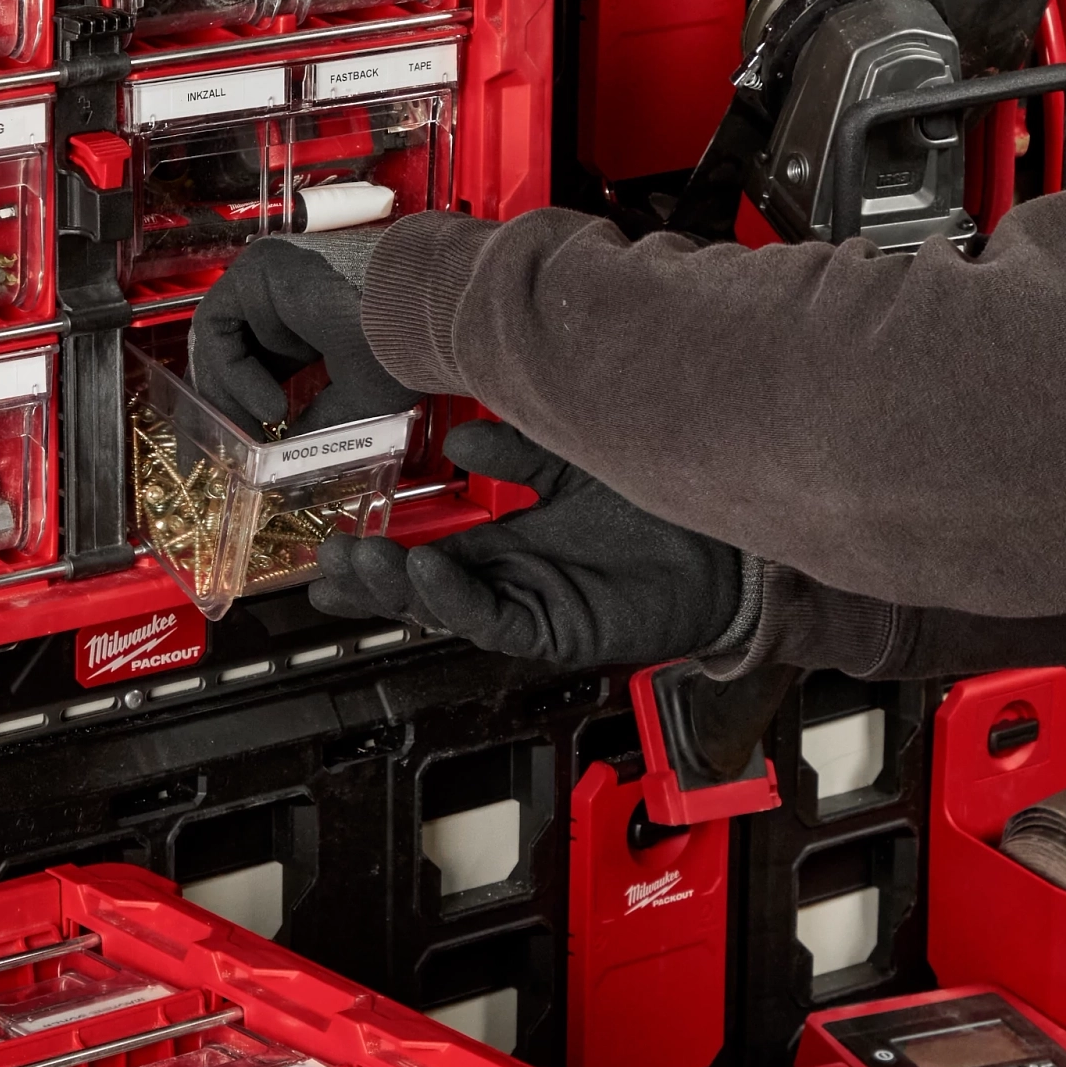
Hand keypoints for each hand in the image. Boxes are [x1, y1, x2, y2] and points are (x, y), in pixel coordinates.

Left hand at [185, 230, 409, 434]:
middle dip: (229, 403)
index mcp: (313, 317)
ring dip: (230, 395)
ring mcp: (271, 276)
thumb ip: (317, 424)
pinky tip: (267, 406)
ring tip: (257, 433)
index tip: (249, 446)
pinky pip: (219, 325)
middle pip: (235, 350)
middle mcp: (287, 294)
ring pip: (222, 340)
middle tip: (236, 447)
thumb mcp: (357, 400)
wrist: (425, 315)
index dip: (248, 404)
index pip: (260, 360)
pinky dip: (231, 373)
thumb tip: (287, 460)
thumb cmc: (407, 352)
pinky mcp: (260, 267)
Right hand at [314, 424, 746, 667]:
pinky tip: (428, 568)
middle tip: (325, 559)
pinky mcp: (564, 628)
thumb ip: (517, 449)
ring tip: (356, 563)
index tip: (337, 531)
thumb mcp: (576, 457)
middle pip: (430, 583)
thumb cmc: (673, 496)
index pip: (438, 545)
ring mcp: (541, 605)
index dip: (388, 544)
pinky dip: (458, 597)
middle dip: (374, 576)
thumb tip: (458, 437)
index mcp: (524, 538)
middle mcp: (526, 575)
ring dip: (399, 587)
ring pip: (451, 606)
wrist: (740, 536)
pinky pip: (497, 620)